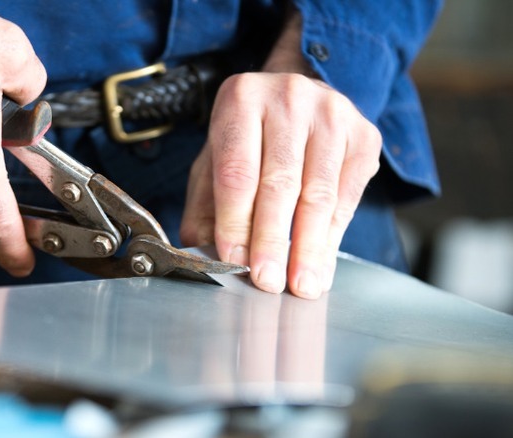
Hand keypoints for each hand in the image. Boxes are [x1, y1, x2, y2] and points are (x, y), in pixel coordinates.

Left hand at [180, 11, 380, 298]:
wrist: (296, 93)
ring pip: (319, 193)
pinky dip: (332, 236)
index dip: (235, 221)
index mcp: (241, 100)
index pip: (237, 172)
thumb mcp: (214, 160)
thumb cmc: (249, 136)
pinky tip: (320, 263)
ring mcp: (332, 114)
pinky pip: (347, 196)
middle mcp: (288, 99)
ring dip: (308, 246)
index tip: (235, 259)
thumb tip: (206, 255)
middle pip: (280, 183)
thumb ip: (206, 206)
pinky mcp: (364, 135)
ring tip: (300, 283)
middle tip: (268, 281)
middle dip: (272, 240)